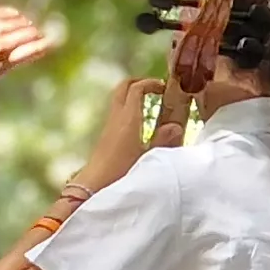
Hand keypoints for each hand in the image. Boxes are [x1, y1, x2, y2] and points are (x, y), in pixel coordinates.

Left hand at [73, 76, 172, 195]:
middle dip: (139, 83)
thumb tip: (175, 126)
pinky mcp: (105, 135)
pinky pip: (117, 112)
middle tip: (155, 89)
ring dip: (133, 95)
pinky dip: (129, 108)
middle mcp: (116, 118)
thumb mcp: (147, 158)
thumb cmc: (121, 172)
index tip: (164, 87)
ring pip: (119, 99)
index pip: (136, 88)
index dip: (150, 83)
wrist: (93, 186)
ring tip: (151, 104)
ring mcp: (108, 125)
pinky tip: (140, 122)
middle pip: (123, 87)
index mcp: (128, 119)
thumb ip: (162, 140)